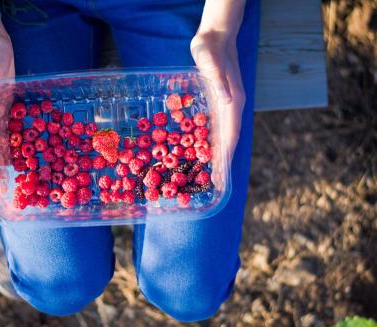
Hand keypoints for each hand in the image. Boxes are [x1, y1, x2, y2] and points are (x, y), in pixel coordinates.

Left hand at [190, 0, 245, 190]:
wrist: (216, 35)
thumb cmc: (211, 48)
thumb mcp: (210, 61)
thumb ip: (218, 80)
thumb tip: (229, 102)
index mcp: (232, 101)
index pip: (230, 135)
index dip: (226, 157)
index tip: (222, 175)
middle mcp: (232, 106)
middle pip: (228, 140)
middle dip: (222, 162)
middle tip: (215, 182)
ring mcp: (226, 105)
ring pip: (222, 135)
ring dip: (218, 154)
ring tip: (211, 173)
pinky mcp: (218, 101)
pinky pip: (215, 126)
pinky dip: (211, 140)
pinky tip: (203, 149)